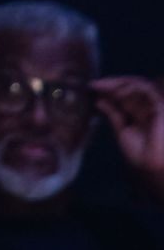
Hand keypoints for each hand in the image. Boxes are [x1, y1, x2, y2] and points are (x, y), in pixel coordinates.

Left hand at [93, 75, 163, 201]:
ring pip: (139, 85)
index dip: (111, 88)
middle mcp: (150, 108)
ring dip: (118, 84)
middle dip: (112, 83)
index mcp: (142, 113)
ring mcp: (156, 107)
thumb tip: (99, 99)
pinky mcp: (161, 108)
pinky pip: (146, 91)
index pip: (128, 94)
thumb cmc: (139, 153)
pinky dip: (130, 88)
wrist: (150, 166)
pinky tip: (116, 93)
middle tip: (93, 85)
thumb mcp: (122, 130)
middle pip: (132, 87)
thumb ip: (114, 114)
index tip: (92, 86)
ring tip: (102, 88)